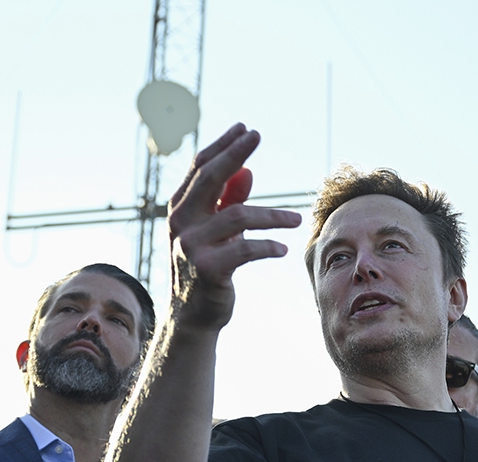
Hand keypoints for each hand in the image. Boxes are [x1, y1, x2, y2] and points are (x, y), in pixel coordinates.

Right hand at [166, 123, 301, 331]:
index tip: (245, 129)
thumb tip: (247, 170)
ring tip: (296, 219)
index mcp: (181, 209)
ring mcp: (191, 246)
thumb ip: (228, 201)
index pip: (200, 168)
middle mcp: (181, 223)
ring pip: (238, 216)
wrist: (192, 316)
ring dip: (272, 215)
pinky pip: (245, 250)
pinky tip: (282, 250)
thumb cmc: (208, 266)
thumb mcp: (216, 231)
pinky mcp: (208, 270)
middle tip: (257, 135)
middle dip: (235, 153)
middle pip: (210, 178)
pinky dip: (267, 246)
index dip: (222, 146)